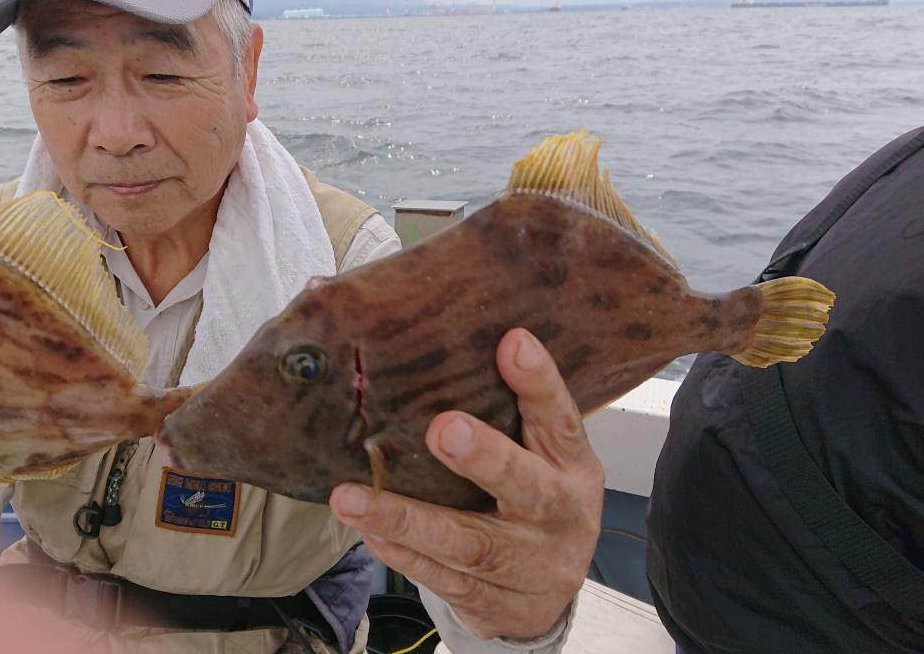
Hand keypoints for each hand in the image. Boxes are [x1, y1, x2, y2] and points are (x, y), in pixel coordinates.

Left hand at [329, 328, 604, 640]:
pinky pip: (444, 579)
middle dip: (485, 457)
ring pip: (467, 544)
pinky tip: (370, 534)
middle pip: (525, 485)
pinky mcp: (496, 603)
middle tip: (442, 428)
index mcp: (572, 466)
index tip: (511, 341)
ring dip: (407, 520)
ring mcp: (528, 565)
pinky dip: (405, 557)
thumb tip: (422, 321)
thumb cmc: (530, 499)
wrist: (547, 597)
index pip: (560, 419)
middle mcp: (557, 514)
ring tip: (350, 497)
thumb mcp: (535, 451)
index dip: (539, 382)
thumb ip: (497, 402)